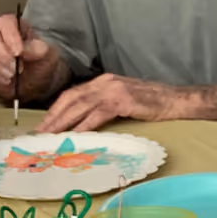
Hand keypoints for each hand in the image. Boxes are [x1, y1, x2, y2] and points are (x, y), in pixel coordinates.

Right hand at [0, 14, 61, 99]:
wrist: (33, 82)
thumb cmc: (39, 63)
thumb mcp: (47, 56)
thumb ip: (37, 49)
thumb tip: (22, 50)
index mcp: (13, 25)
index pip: (5, 22)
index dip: (10, 37)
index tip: (18, 54)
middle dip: (1, 54)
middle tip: (15, 69)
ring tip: (10, 76)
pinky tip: (2, 80)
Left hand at [39, 73, 180, 132]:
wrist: (177, 100)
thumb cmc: (155, 103)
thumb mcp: (125, 99)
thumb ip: (106, 105)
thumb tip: (86, 121)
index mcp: (103, 81)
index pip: (73, 94)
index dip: (56, 109)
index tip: (44, 125)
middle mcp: (104, 82)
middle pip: (70, 99)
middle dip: (53, 117)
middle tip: (39, 133)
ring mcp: (112, 90)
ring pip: (79, 106)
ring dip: (62, 122)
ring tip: (50, 136)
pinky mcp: (122, 101)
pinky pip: (96, 115)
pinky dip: (82, 126)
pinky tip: (74, 135)